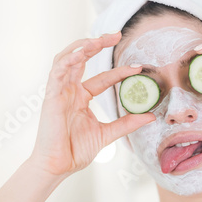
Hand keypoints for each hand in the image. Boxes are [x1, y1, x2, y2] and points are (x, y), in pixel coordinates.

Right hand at [31, 32, 154, 175]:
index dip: (120, 71)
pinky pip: (56, 72)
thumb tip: (151, 117)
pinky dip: (67, 60)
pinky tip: (81, 52)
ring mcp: (59, 92)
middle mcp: (70, 90)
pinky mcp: (50, 96)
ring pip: (67, 59)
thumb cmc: (76, 151)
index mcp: (81, 97)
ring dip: (82, 46)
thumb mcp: (108, 133)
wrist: (58, 167)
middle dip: (98, 44)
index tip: (138, 67)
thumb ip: (127, 123)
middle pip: (82, 59)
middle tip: (116, 34)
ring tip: (99, 39)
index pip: (103, 78)